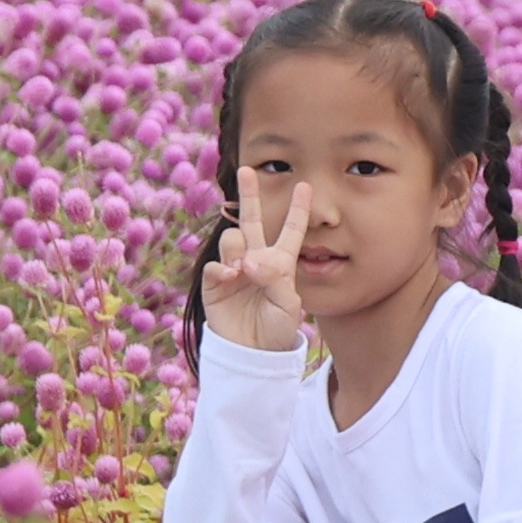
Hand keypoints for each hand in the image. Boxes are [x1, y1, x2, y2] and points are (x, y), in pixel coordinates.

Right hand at [199, 165, 307, 352]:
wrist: (253, 353)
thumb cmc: (277, 329)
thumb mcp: (288, 305)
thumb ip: (273, 278)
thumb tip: (247, 260)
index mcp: (280, 262)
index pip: (290, 231)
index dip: (297, 209)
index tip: (305, 185)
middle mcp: (256, 259)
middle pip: (252, 220)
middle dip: (249, 194)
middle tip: (246, 169)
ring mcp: (234, 269)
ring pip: (232, 239)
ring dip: (237, 246)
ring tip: (243, 267)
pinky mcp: (215, 283)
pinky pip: (216, 265)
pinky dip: (224, 269)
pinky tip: (231, 277)